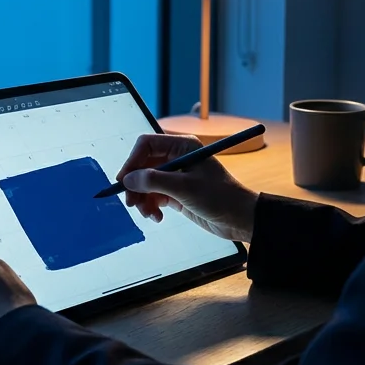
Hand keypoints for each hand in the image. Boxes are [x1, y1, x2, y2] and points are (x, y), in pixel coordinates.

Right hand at [116, 134, 258, 242]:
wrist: (240, 218)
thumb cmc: (220, 197)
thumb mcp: (185, 188)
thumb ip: (154, 182)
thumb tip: (128, 180)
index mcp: (182, 147)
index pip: (146, 145)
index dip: (132, 162)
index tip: (124, 182)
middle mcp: (177, 158)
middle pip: (143, 166)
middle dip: (136, 185)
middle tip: (131, 203)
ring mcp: (176, 176)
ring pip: (146, 183)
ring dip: (143, 199)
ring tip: (149, 214)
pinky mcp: (177, 192)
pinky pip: (154, 196)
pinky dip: (151, 206)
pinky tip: (158, 217)